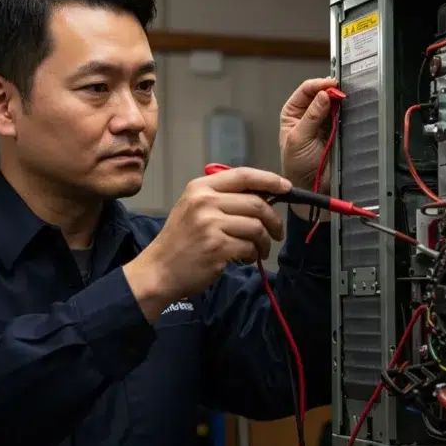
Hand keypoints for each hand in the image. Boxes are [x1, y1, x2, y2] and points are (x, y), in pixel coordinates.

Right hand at [123, 167, 290, 320]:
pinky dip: (253, 254)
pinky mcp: (217, 247)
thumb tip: (265, 194)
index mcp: (200, 188)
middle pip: (256, 203)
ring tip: (259, 250)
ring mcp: (210, 225)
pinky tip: (245, 258)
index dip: (269, 179)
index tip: (286, 187)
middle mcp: (204, 202)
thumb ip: (223, 198)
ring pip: (257, 227)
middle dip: (273, 219)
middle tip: (276, 232)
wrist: (159, 270)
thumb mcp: (194, 208)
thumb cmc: (181, 240)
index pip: (243, 175)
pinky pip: (249, 247)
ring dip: (264, 241)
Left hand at [279, 77, 339, 192]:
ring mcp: (324, 121)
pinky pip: (344, 116)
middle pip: (321, 93)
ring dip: (341, 101)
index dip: (318, 85)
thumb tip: (323, 95)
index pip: (306, 90)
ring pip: (334, 103)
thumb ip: (311, 117)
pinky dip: (347, 112)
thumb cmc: (297, 166)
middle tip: (341, 92)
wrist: (312, 186)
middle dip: (331, 91)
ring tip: (346, 100)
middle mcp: (308, 114)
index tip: (330, 85)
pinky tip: (350, 110)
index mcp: (293, 113)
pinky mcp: (337, 130)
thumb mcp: (299, 139)